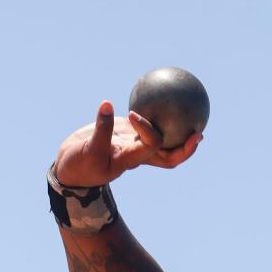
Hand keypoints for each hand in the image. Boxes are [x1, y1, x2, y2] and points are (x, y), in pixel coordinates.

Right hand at [53, 100, 201, 187]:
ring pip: (162, 143)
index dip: (151, 132)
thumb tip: (107, 104)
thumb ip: (100, 129)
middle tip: (199, 133)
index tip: (134, 116)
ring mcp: (135, 147)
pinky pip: (146, 128)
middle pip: (170, 156)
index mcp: (131, 159)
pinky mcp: (128, 137)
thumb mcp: (88, 149)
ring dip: (179, 136)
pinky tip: (160, 101)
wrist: (72, 170)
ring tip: (194, 119)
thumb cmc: (79, 164)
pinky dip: (155, 119)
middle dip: (186, 148)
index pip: (151, 146)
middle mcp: (139, 154)